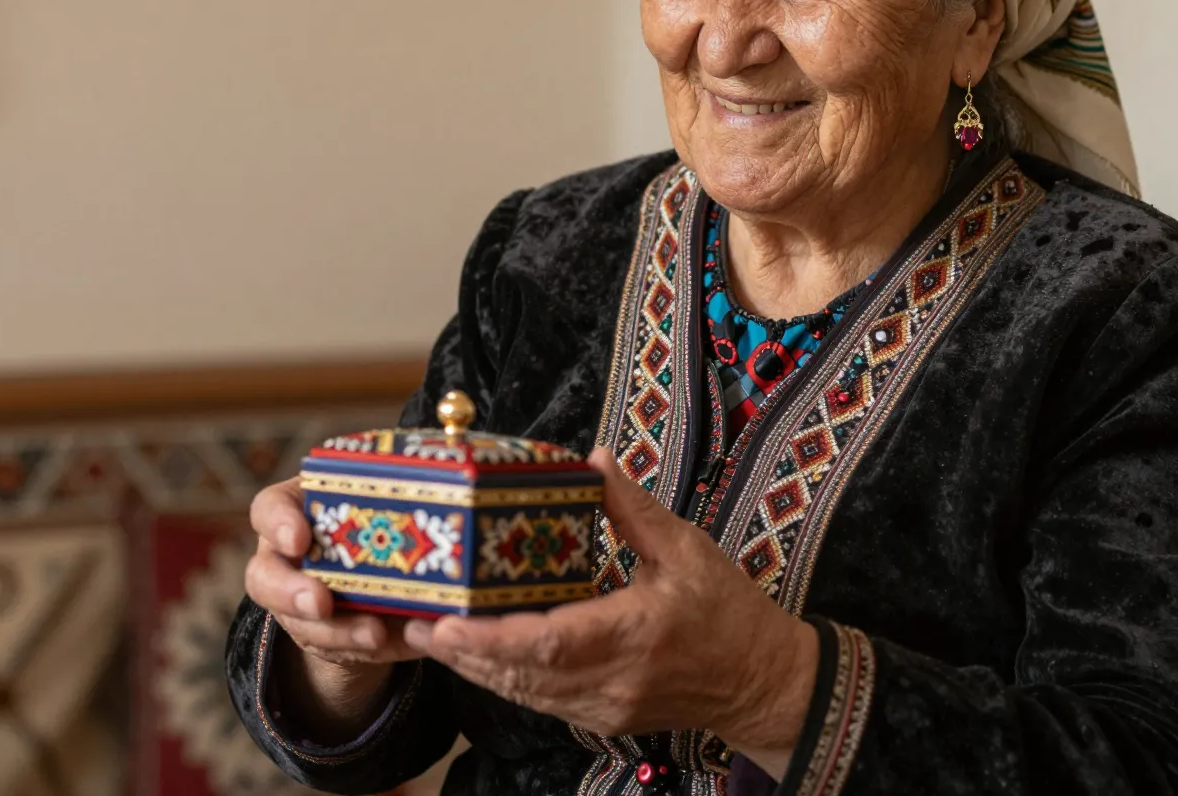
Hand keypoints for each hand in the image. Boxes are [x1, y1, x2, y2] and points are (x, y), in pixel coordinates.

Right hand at [243, 475, 426, 736]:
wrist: (381, 567)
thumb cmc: (379, 513)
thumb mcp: (384, 497)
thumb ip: (398, 495)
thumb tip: (450, 488)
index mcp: (297, 510)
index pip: (269, 509)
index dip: (277, 524)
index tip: (298, 540)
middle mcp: (287, 559)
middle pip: (265, 577)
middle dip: (290, 592)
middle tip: (320, 602)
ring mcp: (298, 602)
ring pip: (299, 623)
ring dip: (337, 632)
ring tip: (374, 633)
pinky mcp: (323, 637)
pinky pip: (338, 651)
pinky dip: (372, 649)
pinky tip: (400, 643)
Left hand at [403, 448, 817, 776]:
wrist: (764, 683)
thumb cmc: (730, 613)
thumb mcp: (688, 548)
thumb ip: (633, 508)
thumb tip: (592, 458)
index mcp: (635, 633)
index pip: (547, 644)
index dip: (490, 639)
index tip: (446, 623)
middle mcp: (613, 680)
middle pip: (521, 675)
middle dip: (462, 653)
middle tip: (413, 623)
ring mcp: (605, 708)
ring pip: (524, 693)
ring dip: (475, 668)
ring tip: (429, 636)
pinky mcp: (602, 718)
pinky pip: (541, 702)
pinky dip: (505, 678)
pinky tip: (478, 655)